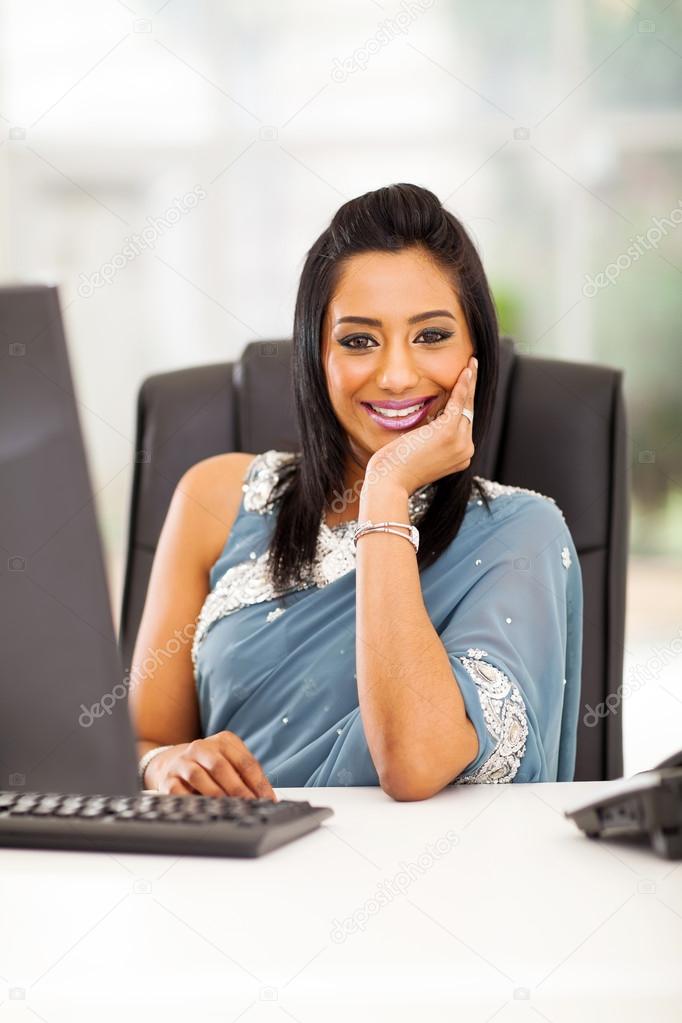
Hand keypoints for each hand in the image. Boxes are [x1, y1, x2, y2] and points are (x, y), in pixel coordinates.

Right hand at [145, 731, 277, 800]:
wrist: (171, 763)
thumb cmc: (210, 767)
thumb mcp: (230, 763)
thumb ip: (246, 777)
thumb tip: (267, 799)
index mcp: (223, 741)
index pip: (245, 761)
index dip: (259, 783)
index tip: (269, 800)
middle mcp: (201, 747)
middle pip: (222, 767)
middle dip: (239, 789)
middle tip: (251, 807)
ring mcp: (182, 762)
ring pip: (199, 776)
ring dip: (216, 795)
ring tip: (231, 810)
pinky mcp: (168, 779)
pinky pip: (178, 791)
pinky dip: (192, 802)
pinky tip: (205, 811)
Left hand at [364, 355, 477, 495]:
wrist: (390, 482)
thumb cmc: (396, 468)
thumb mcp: (419, 451)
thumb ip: (429, 438)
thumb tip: (428, 419)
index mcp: (460, 456)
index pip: (463, 423)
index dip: (464, 402)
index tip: (465, 385)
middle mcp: (465, 450)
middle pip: (468, 411)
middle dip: (471, 388)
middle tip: (472, 367)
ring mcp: (460, 442)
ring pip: (466, 404)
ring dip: (469, 381)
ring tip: (471, 362)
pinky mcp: (448, 432)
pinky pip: (458, 402)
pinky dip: (463, 384)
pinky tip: (466, 370)